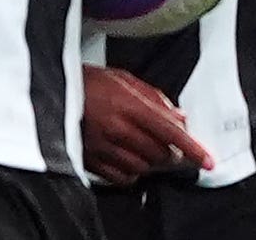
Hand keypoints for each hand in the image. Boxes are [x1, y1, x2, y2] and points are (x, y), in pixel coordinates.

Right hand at [82, 65, 212, 185]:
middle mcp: (117, 128)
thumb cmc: (84, 82)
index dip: (193, 148)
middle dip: (169, 150)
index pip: (171, 131)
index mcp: (127, 104)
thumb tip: (178, 116)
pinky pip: (124, 178)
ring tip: (140, 145)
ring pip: (144, 167)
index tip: (206, 160)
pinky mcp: (92, 161)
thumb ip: (154, 97)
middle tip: (164, 141)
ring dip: (149, 160)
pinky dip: (131, 172)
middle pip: (160, 153)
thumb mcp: (121, 78)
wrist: (49, 93)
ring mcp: (104, 147)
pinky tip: (127, 157)